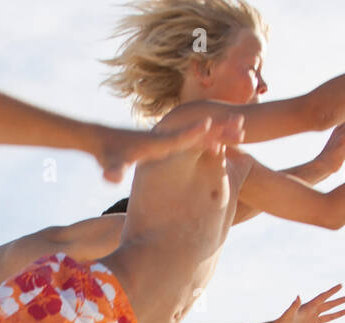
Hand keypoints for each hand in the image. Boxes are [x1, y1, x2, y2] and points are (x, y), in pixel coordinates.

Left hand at [95, 114, 245, 182]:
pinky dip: (210, 139)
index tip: (210, 123)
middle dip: (218, 127)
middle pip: (196, 132)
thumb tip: (110, 177)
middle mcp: (166, 137)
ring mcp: (169, 138)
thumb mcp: (110, 164)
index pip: (179, 137)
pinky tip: (224, 144)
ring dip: (219, 132)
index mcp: (156, 144)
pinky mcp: (168, 141)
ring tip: (242, 130)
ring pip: (199, 134)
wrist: (102, 137)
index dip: (194, 131)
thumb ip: (113, 170)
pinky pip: (194, 140)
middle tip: (240, 122)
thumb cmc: (107, 153)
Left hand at [271, 285, 344, 322]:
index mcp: (309, 307)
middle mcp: (313, 313)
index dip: (332, 291)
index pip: (323, 297)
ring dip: (339, 313)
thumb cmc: (282, 321)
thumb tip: (298, 296)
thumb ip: (294, 305)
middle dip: (339, 301)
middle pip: (329, 305)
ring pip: (329, 317)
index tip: (341, 285)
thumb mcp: (289, 313)